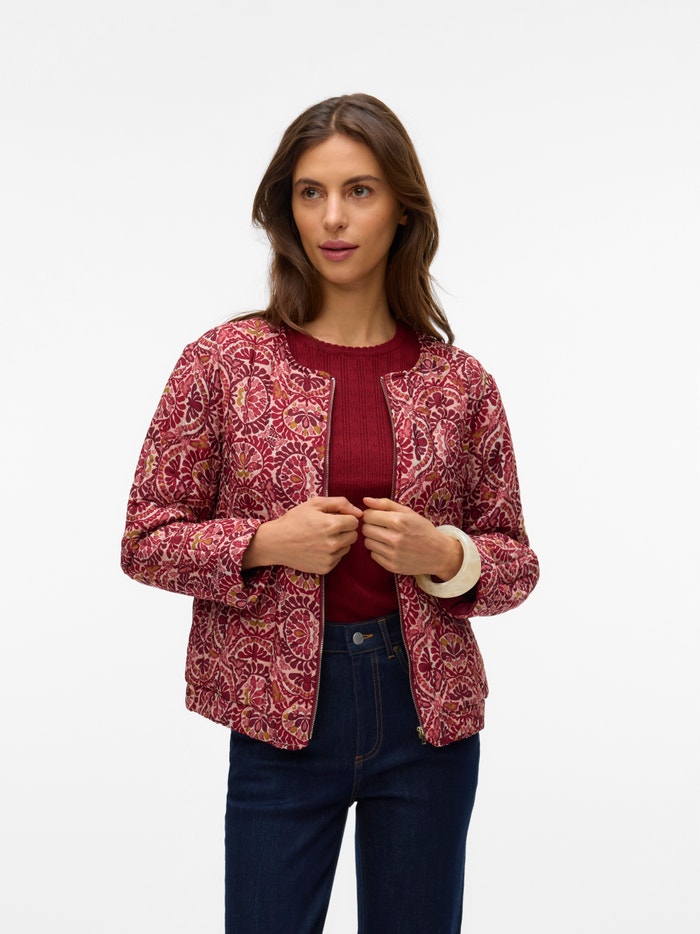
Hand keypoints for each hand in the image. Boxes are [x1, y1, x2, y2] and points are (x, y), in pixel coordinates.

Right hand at [242, 497, 362, 574]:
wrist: (275, 542)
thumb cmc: (294, 520)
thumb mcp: (314, 504)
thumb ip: (340, 503)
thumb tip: (359, 512)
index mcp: (331, 525)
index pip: (354, 521)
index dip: (345, 517)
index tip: (333, 517)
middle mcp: (333, 543)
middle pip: (353, 535)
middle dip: (344, 530)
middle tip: (328, 527)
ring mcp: (329, 558)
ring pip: (347, 547)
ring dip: (340, 542)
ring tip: (322, 538)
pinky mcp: (325, 568)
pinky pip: (338, 558)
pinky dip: (332, 553)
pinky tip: (318, 548)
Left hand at [361, 497, 462, 579]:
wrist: (439, 553)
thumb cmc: (422, 529)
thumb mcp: (408, 512)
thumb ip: (385, 504)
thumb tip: (365, 500)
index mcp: (399, 521)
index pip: (368, 516)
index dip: (371, 515)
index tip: (378, 517)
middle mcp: (395, 538)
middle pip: (365, 529)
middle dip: (371, 526)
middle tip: (382, 527)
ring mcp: (393, 554)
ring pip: (367, 542)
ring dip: (374, 539)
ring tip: (386, 537)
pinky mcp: (392, 566)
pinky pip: (373, 555)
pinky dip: (378, 551)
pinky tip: (389, 548)